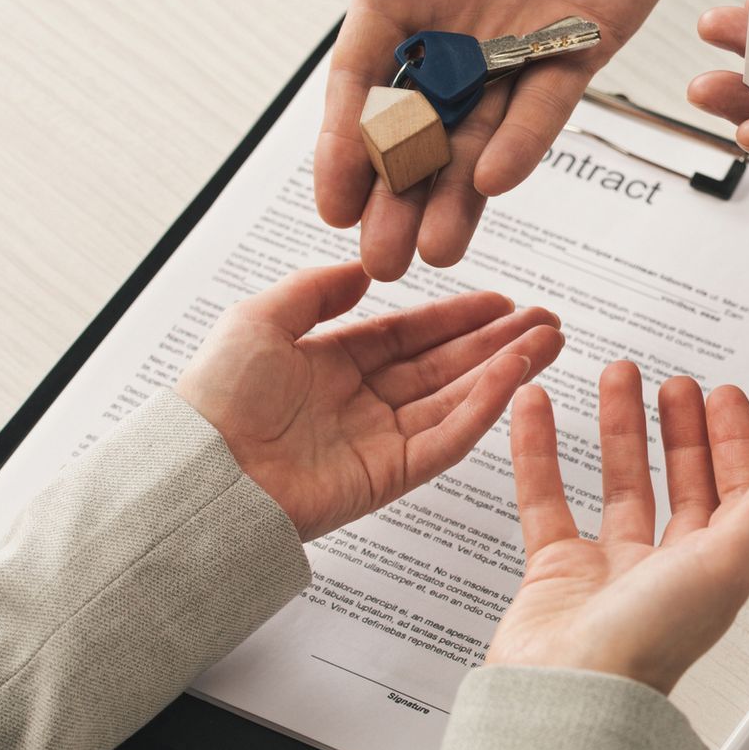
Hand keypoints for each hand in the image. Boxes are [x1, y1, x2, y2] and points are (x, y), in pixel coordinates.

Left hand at [177, 262, 564, 540]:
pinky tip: (512, 376)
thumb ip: (317, 289)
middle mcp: (360, 401)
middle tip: (546, 320)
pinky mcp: (389, 475)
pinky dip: (484, 406)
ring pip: (457, 398)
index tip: (501, 301)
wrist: (200, 472)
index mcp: (331, 363)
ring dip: (505, 368)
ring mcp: (378, 439)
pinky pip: (448, 438)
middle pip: (446, 365)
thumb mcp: (260, 317)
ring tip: (548, 342)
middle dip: (499, 340)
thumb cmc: (213, 399)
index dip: (458, 316)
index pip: (411, 334)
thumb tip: (366, 273)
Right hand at [252, 0, 711, 278]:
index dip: (345, 142)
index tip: (328, 200)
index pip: (362, 79)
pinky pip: (547, 106)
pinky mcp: (580, 47)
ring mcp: (518, 44)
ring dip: (456, 195)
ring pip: (479, 136)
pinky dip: (524, 143)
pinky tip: (499, 183)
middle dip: (397, 196)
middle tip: (380, 260)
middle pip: (418, 128)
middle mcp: (456, 27)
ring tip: (436, 253)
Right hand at [486, 361, 748, 692]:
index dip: (735, 440)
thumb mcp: (728, 563)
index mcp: (717, 567)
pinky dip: (540, 452)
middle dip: (682, 428)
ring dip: (619, 428)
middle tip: (675, 383)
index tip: (724, 395)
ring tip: (617, 379)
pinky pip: (548, 498)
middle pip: (683, 482)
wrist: (568, 695)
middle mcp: (669, 568)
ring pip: (621, 483)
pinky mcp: (557, 573)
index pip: (738, 490)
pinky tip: (539, 411)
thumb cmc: (648, 647)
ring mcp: (612, 570)